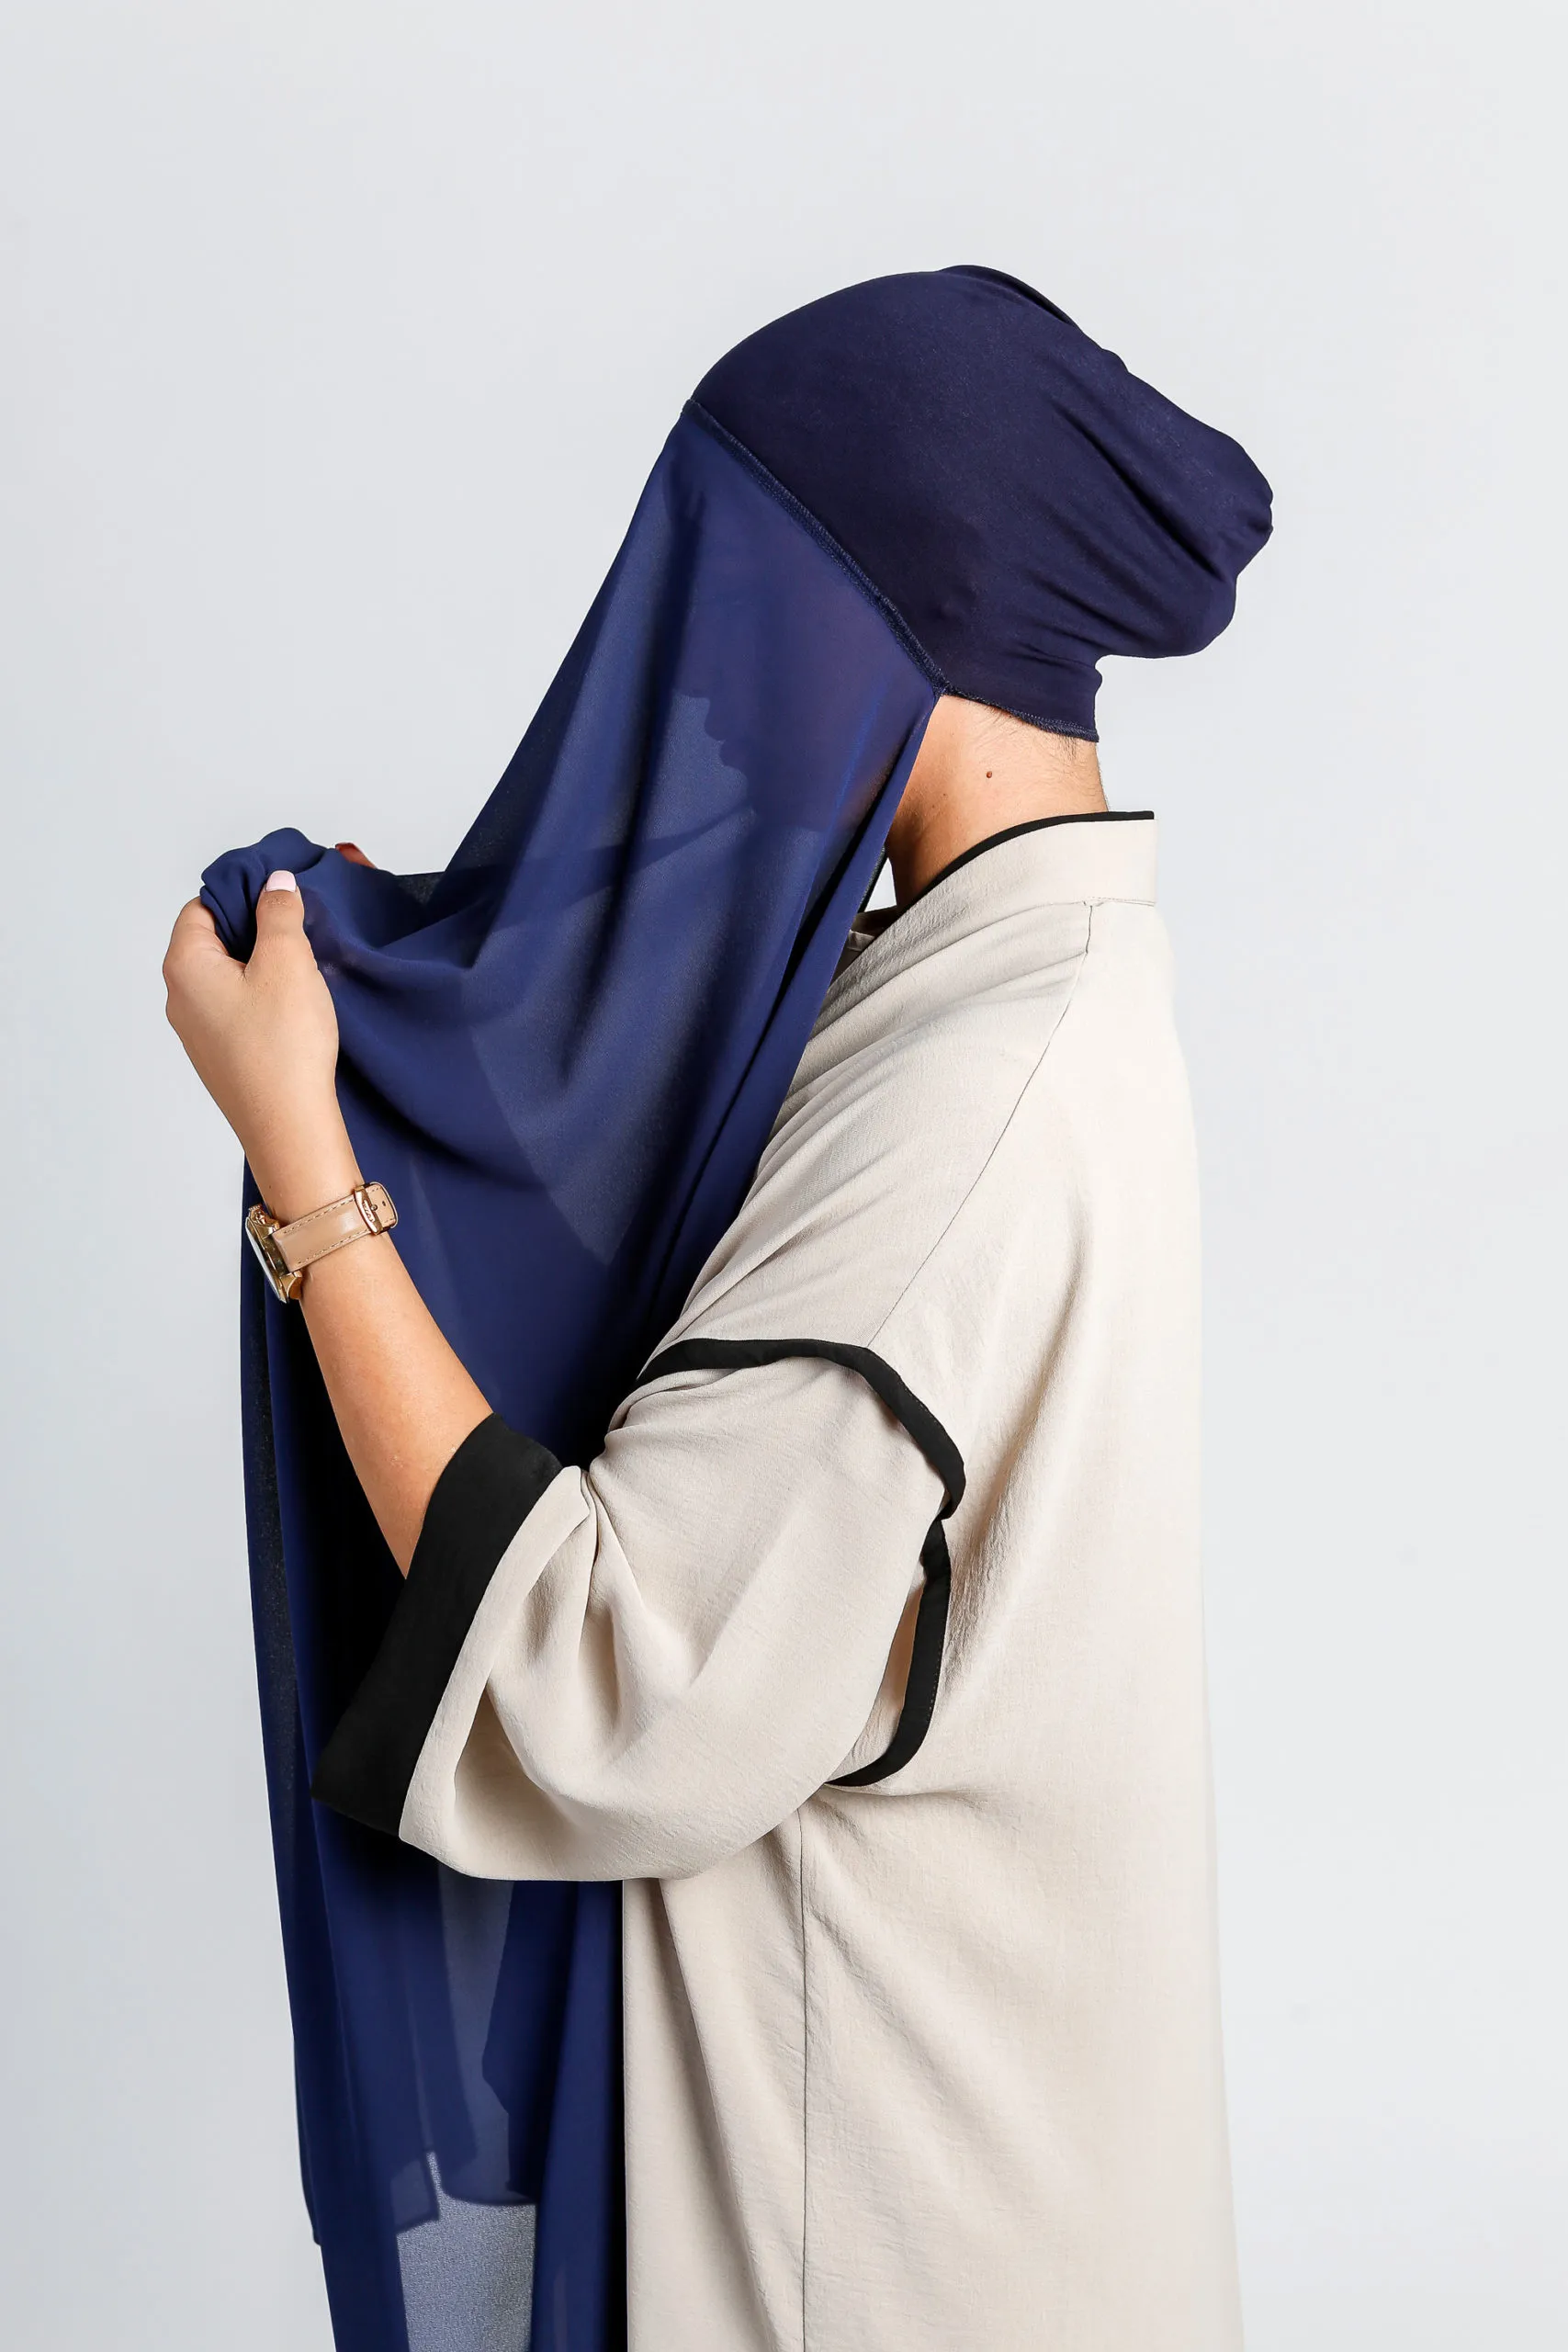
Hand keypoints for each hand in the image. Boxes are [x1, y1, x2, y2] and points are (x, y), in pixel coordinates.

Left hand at [163, 871, 359, 1218]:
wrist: (289, 1127)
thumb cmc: (284, 1047)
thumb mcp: (288, 962)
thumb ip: (279, 913)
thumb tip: (274, 884)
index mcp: (184, 965)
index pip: (203, 906)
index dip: (242, 896)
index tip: (282, 901)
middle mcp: (179, 997)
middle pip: (213, 940)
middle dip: (256, 932)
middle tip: (299, 939)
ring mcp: (196, 1031)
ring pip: (227, 976)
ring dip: (262, 968)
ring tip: (301, 978)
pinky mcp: (220, 1055)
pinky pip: (236, 1009)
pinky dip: (262, 1000)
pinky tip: (294, 1013)